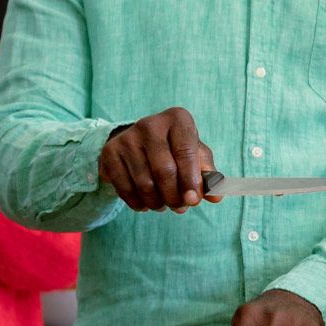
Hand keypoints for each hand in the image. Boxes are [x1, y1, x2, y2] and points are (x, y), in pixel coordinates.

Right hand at [100, 107, 220, 211]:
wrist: (140, 142)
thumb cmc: (176, 149)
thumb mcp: (196, 155)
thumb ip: (208, 175)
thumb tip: (216, 196)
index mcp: (177, 119)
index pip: (186, 153)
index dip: (191, 180)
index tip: (194, 201)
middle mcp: (150, 124)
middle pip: (164, 171)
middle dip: (175, 196)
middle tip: (180, 207)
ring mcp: (127, 138)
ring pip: (144, 183)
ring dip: (157, 202)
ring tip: (164, 205)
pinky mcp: (110, 153)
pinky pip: (125, 188)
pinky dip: (138, 203)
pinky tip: (146, 204)